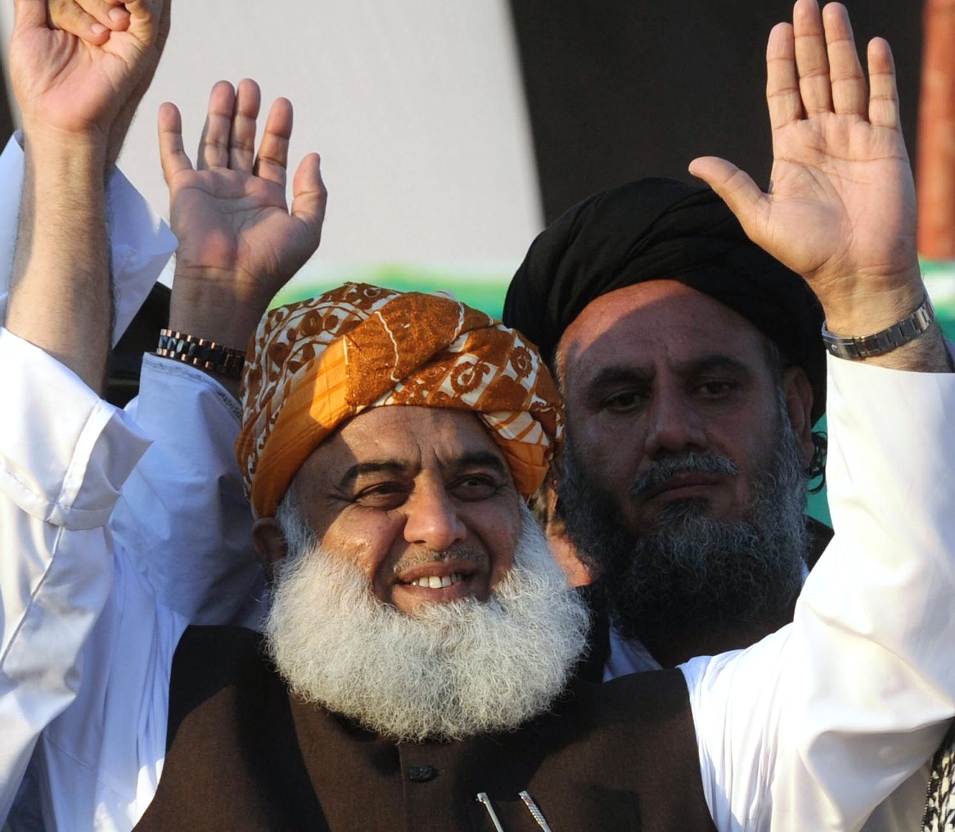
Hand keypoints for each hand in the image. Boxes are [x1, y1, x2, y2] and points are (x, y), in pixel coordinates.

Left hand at [10, 0, 162, 149]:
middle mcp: (102, 19)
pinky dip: (136, 0)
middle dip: (83, 1)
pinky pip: (145, 12)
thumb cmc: (42, 83)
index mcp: (78, 12)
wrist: (56, 116)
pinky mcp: (139, 46)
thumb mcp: (27, 26)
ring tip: (96, 35)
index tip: (55, 23)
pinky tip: (119, 5)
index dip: (65, 1)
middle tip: (81, 38)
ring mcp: (122, 31)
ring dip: (102, 2)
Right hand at [160, 79, 326, 361]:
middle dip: (247, 114)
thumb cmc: (270, 263)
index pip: (273, 155)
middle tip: (251, 85)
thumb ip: (313, 193)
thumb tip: (312, 155)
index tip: (283, 103)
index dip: (278, 129)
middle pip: (242, 142)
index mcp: (268, 200)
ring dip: (218, 114)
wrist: (229, 282)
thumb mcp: (307, 229)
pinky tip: (170, 106)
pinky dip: (169, 132)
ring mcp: (211, 189)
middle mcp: (239, 191)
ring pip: (213, 142)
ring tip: (226, 86)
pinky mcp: (185, 190)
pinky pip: (173, 155)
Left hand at [689, 0, 920, 337]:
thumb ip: (732, 184)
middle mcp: (822, 137)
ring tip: (832, 10)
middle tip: (807, 3)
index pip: (783, 94)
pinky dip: (879, 73)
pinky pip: (883, 100)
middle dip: (810, 42)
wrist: (854, 272)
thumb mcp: (759, 217)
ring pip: (847, 80)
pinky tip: (872, 45)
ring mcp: (855, 138)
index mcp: (791, 150)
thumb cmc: (805, 252)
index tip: (779, 29)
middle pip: (814, 78)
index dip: (781, 62)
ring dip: (840, 46)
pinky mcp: (886, 145)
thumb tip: (694, 161)